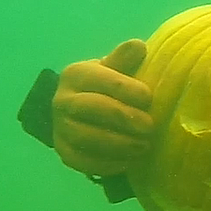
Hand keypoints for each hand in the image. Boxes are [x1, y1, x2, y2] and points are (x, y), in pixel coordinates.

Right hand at [53, 39, 152, 176]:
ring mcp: (59, 128)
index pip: (99, 79)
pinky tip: (129, 161)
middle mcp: (62, 100)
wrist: (89, 109)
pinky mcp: (64, 152)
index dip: (125, 89)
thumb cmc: (112, 84)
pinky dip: (106, 164)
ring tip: (144, 146)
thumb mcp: (118, 67)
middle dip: (124, 119)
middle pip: (91, 109)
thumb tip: (138, 46)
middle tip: (150, 127)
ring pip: (85, 138)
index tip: (149, 98)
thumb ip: (126, 58)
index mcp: (75, 74)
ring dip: (118, 144)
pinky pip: (81, 161)